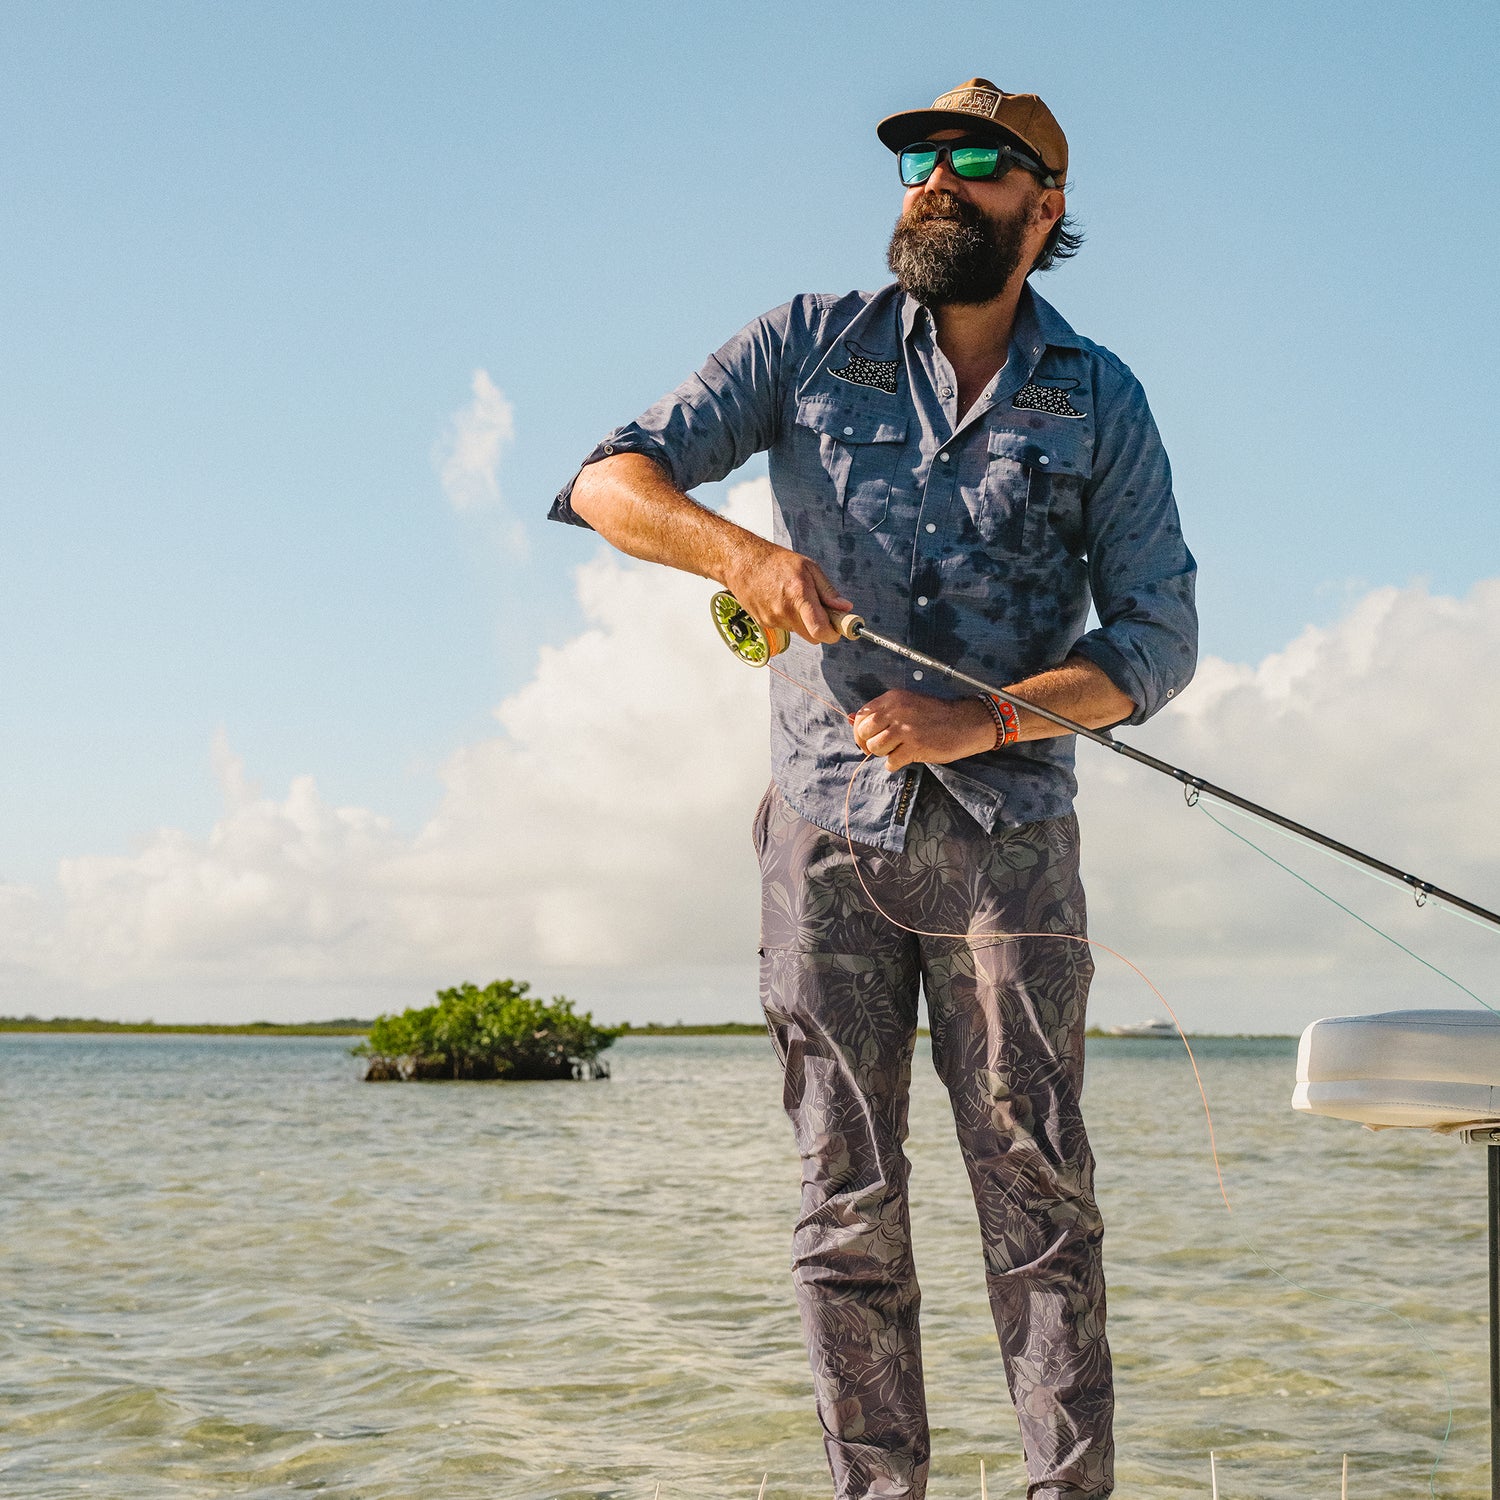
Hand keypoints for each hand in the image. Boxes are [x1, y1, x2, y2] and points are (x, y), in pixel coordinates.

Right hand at [722, 540, 850, 644]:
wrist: (742, 563)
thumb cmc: (776, 562)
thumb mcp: (809, 567)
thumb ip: (828, 590)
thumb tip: (844, 607)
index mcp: (799, 595)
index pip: (820, 630)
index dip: (833, 634)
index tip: (839, 628)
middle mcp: (785, 611)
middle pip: (812, 636)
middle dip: (820, 627)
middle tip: (821, 610)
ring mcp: (772, 619)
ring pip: (798, 631)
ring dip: (803, 621)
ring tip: (794, 597)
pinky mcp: (764, 623)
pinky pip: (785, 627)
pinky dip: (788, 618)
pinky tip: (781, 600)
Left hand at [850, 690, 994, 771]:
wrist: (966, 722)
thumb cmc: (936, 715)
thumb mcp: (907, 704)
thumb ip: (881, 712)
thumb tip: (851, 719)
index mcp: (893, 698)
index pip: (862, 716)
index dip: (860, 731)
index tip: (867, 738)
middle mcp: (896, 711)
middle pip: (864, 733)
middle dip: (868, 744)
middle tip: (880, 749)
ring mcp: (905, 729)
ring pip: (875, 748)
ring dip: (883, 754)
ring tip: (896, 751)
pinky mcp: (915, 747)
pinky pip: (891, 762)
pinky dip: (895, 764)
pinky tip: (906, 758)